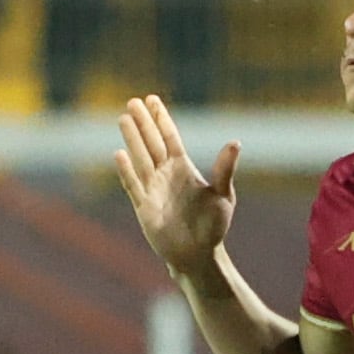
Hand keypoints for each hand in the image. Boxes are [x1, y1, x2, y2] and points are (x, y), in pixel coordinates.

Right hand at [114, 95, 239, 276]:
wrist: (198, 254)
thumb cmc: (213, 226)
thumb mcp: (223, 195)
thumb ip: (225, 169)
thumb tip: (235, 142)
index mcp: (183, 168)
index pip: (169, 137)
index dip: (161, 118)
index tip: (152, 99)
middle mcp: (166, 175)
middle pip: (151, 143)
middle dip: (143, 123)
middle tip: (132, 101)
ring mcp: (153, 189)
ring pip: (140, 158)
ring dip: (133, 139)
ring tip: (124, 118)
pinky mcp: (144, 207)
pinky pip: (133, 185)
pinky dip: (126, 170)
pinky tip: (119, 154)